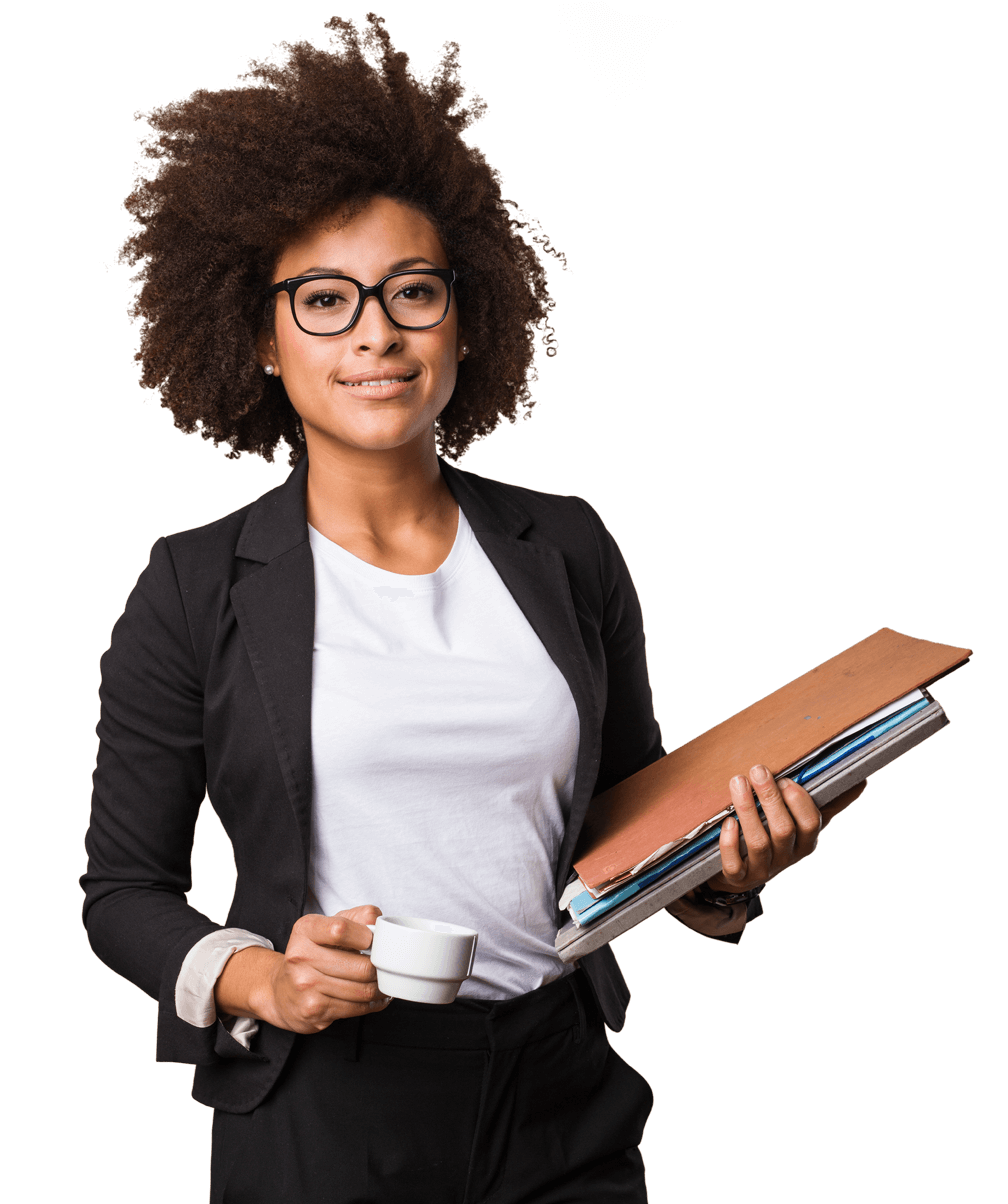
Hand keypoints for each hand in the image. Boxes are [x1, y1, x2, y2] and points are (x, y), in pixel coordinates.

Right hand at [262, 904, 392, 1033]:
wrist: (283, 991)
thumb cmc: (313, 954)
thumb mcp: (329, 926)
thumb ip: (358, 917)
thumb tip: (379, 926)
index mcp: (306, 929)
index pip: (341, 929)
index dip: (366, 936)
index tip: (373, 941)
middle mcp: (301, 957)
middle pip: (361, 966)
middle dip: (381, 968)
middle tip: (387, 967)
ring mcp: (306, 986)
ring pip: (363, 990)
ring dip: (380, 988)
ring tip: (383, 982)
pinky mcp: (314, 1010)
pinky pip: (356, 1008)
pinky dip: (373, 1004)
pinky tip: (374, 998)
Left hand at [704, 765, 867, 893]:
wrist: (744, 872)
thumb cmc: (779, 838)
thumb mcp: (803, 823)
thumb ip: (829, 803)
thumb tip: (861, 781)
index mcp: (806, 844)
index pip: (811, 824)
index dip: (799, 801)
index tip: (786, 778)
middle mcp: (787, 858)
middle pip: (783, 830)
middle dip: (770, 798)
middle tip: (758, 770)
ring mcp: (763, 870)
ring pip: (758, 843)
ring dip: (747, 810)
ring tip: (738, 782)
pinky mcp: (738, 877)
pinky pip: (734, 865)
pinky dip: (730, 842)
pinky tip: (727, 822)